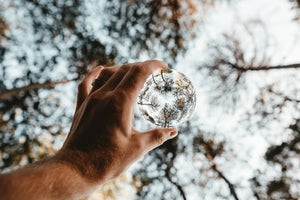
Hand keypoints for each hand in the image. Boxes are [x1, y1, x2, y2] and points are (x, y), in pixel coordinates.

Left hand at [57, 60, 177, 182]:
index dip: (153, 65)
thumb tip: (174, 131)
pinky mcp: (81, 107)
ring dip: (122, 69)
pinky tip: (99, 69)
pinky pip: (86, 84)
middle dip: (141, 67)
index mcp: (120, 102)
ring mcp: (90, 100)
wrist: (75, 170)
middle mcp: (104, 96)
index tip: (163, 66)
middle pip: (124, 70)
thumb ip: (157, 136)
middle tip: (153, 73)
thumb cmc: (106, 161)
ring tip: (133, 73)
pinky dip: (94, 74)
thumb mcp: (137, 149)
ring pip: (107, 74)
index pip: (139, 73)